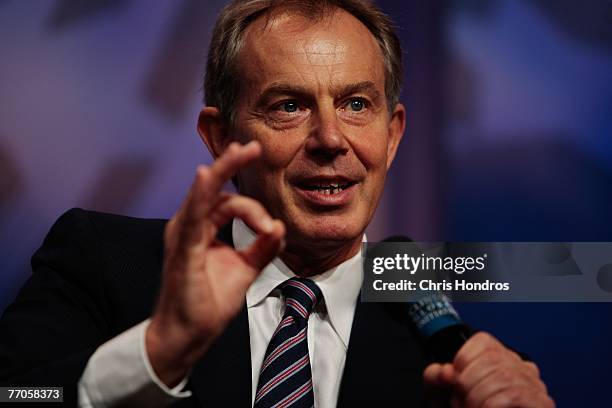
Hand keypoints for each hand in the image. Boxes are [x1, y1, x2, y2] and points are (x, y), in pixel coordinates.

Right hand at [146, 141, 284, 386]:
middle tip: (253, 146)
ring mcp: (183, 235)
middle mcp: (190, 225)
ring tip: (243, 150)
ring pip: (204, 194)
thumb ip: (262, 248)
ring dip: (223, 170)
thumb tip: (280, 227)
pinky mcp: (183, 248)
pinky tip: (207, 176)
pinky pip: (192, 216)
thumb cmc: (208, 302)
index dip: (254, 210)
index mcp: (203, 228)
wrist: (188, 335)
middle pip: (212, 186)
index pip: (228, 202)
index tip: (271, 231)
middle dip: (232, 163)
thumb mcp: (244, 269)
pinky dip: (200, 194)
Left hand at [424, 332, 554, 407]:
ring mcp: (535, 386)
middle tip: (459, 403)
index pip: (484, 342)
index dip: (463, 360)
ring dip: (477, 397)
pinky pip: (513, 395)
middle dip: (468, 383)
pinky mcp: (542, 404)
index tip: (455, 382)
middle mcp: (522, 368)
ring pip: (503, 377)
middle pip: (492, 359)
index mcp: (501, 359)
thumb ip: (436, 378)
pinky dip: (490, 405)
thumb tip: (445, 371)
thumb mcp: (444, 394)